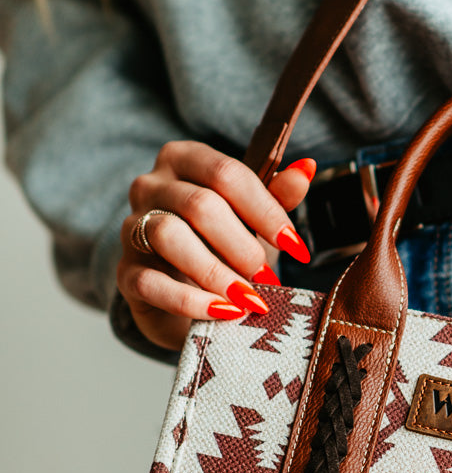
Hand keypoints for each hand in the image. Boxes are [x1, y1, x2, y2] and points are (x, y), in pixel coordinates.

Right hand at [116, 142, 316, 349]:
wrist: (188, 294)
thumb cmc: (224, 245)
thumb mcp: (255, 220)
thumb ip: (277, 196)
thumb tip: (305, 170)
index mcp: (185, 159)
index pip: (225, 173)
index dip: (265, 210)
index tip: (296, 246)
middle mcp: (151, 185)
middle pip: (198, 204)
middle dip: (241, 245)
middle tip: (267, 277)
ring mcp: (132, 228)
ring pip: (168, 235)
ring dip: (216, 272)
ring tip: (248, 299)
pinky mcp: (125, 272)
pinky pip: (150, 282)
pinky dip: (190, 301)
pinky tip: (222, 313)